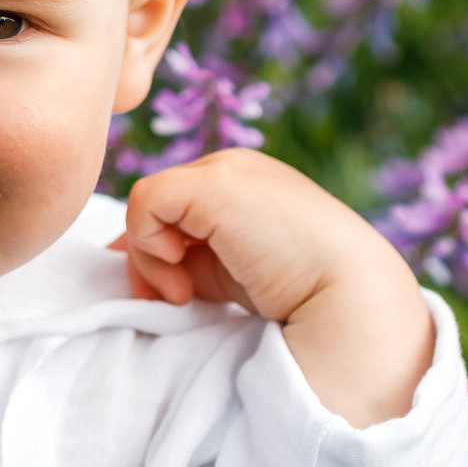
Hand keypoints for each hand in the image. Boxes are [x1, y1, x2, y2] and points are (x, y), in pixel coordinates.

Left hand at [113, 149, 432, 427]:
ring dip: (150, 259)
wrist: (348, 298)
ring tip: (185, 293)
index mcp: (243, 187)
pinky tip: (182, 273)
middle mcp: (233, 168)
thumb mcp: (226, 275)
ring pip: (145, 205)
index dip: (157, 252)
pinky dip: (149, 244)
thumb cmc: (296, 297)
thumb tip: (119, 257)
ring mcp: (225, 170)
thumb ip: (182, 261)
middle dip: (151, 258)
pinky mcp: (214, 185)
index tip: (175, 294)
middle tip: (179, 297)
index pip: (172, 208)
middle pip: (155, 207)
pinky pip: (144, 204)